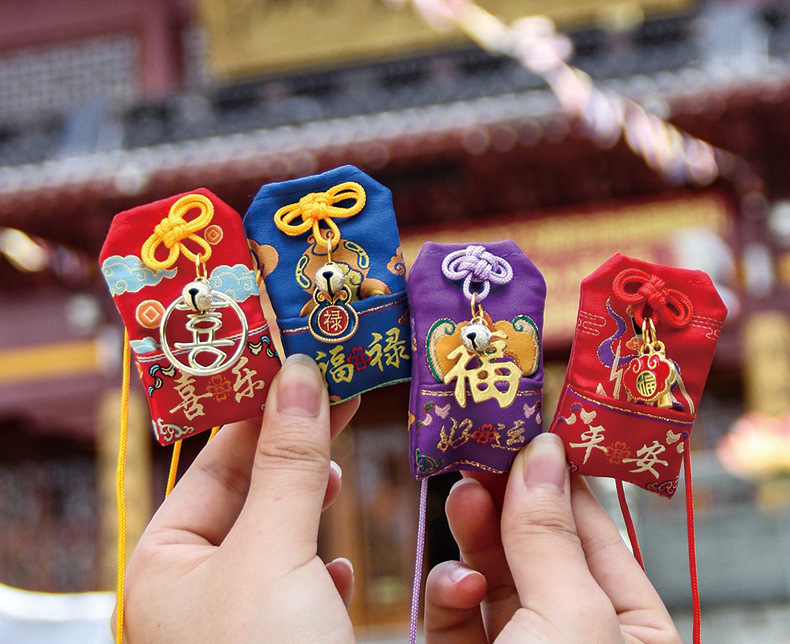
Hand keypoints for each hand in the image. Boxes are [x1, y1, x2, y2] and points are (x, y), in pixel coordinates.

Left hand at [119, 354, 358, 642]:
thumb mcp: (273, 553)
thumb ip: (287, 465)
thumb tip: (300, 374)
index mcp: (163, 566)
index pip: (214, 465)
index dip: (261, 412)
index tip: (304, 370)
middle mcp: (192, 591)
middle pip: (249, 497)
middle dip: (295, 456)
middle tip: (338, 403)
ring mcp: (235, 621)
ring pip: (277, 539)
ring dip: (312, 506)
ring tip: (339, 476)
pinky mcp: (280, 643)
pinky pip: (298, 587)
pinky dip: (322, 566)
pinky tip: (339, 566)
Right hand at [424, 432, 681, 642]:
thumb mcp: (570, 616)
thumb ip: (549, 535)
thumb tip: (541, 452)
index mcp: (633, 630)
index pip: (596, 535)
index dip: (560, 480)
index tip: (526, 432)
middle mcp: (577, 636)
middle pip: (537, 549)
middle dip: (507, 501)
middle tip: (480, 453)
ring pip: (491, 575)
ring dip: (474, 535)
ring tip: (462, 497)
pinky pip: (456, 613)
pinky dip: (450, 592)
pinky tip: (458, 583)